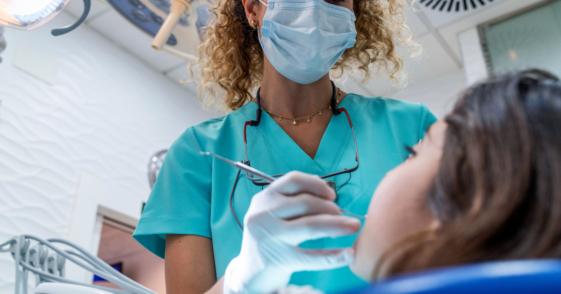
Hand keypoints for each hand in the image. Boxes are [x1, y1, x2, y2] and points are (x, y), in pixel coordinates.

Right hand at [223, 172, 360, 293]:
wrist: (250, 272)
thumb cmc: (268, 237)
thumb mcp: (271, 213)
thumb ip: (292, 200)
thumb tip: (328, 192)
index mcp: (263, 199)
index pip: (293, 181)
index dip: (317, 184)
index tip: (332, 195)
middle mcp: (263, 215)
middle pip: (306, 203)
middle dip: (330, 208)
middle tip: (342, 216)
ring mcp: (270, 238)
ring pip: (311, 226)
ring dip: (338, 225)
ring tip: (353, 226)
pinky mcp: (279, 260)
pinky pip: (313, 256)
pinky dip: (335, 256)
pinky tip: (350, 255)